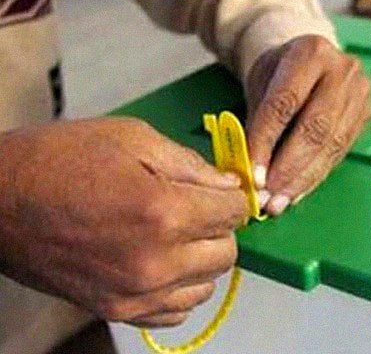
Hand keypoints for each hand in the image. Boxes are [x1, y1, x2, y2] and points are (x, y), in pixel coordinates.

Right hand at [0, 118, 247, 327]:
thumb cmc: (56, 161)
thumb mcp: (132, 138)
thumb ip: (191, 164)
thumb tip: (229, 185)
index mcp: (164, 211)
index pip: (235, 212)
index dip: (232, 196)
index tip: (222, 191)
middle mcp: (156, 261)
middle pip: (227, 253)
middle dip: (219, 227)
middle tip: (197, 208)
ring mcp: (136, 293)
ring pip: (207, 285)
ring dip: (201, 259)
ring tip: (176, 235)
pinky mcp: (117, 311)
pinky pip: (176, 311)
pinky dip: (179, 288)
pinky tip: (162, 262)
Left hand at [245, 35, 370, 214]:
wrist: (309, 59)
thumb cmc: (278, 74)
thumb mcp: (260, 83)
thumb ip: (256, 121)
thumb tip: (251, 171)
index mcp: (310, 52)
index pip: (285, 103)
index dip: (266, 141)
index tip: (252, 174)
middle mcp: (342, 70)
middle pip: (315, 128)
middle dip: (288, 168)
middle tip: (268, 196)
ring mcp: (359, 93)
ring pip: (331, 145)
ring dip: (302, 179)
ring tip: (279, 202)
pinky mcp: (366, 115)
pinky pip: (339, 153)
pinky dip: (315, 176)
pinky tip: (297, 192)